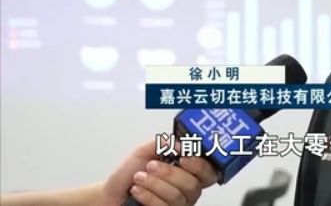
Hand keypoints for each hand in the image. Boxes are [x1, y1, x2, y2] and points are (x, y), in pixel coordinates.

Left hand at [98, 138, 217, 205]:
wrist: (110, 193)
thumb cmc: (129, 174)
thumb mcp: (144, 150)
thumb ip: (163, 142)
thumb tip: (181, 145)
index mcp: (187, 171)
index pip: (208, 171)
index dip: (199, 165)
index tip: (184, 158)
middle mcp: (186, 189)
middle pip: (193, 185)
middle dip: (170, 173)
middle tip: (152, 166)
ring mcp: (178, 204)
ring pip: (178, 197)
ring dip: (155, 184)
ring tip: (140, 178)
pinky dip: (148, 196)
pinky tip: (138, 191)